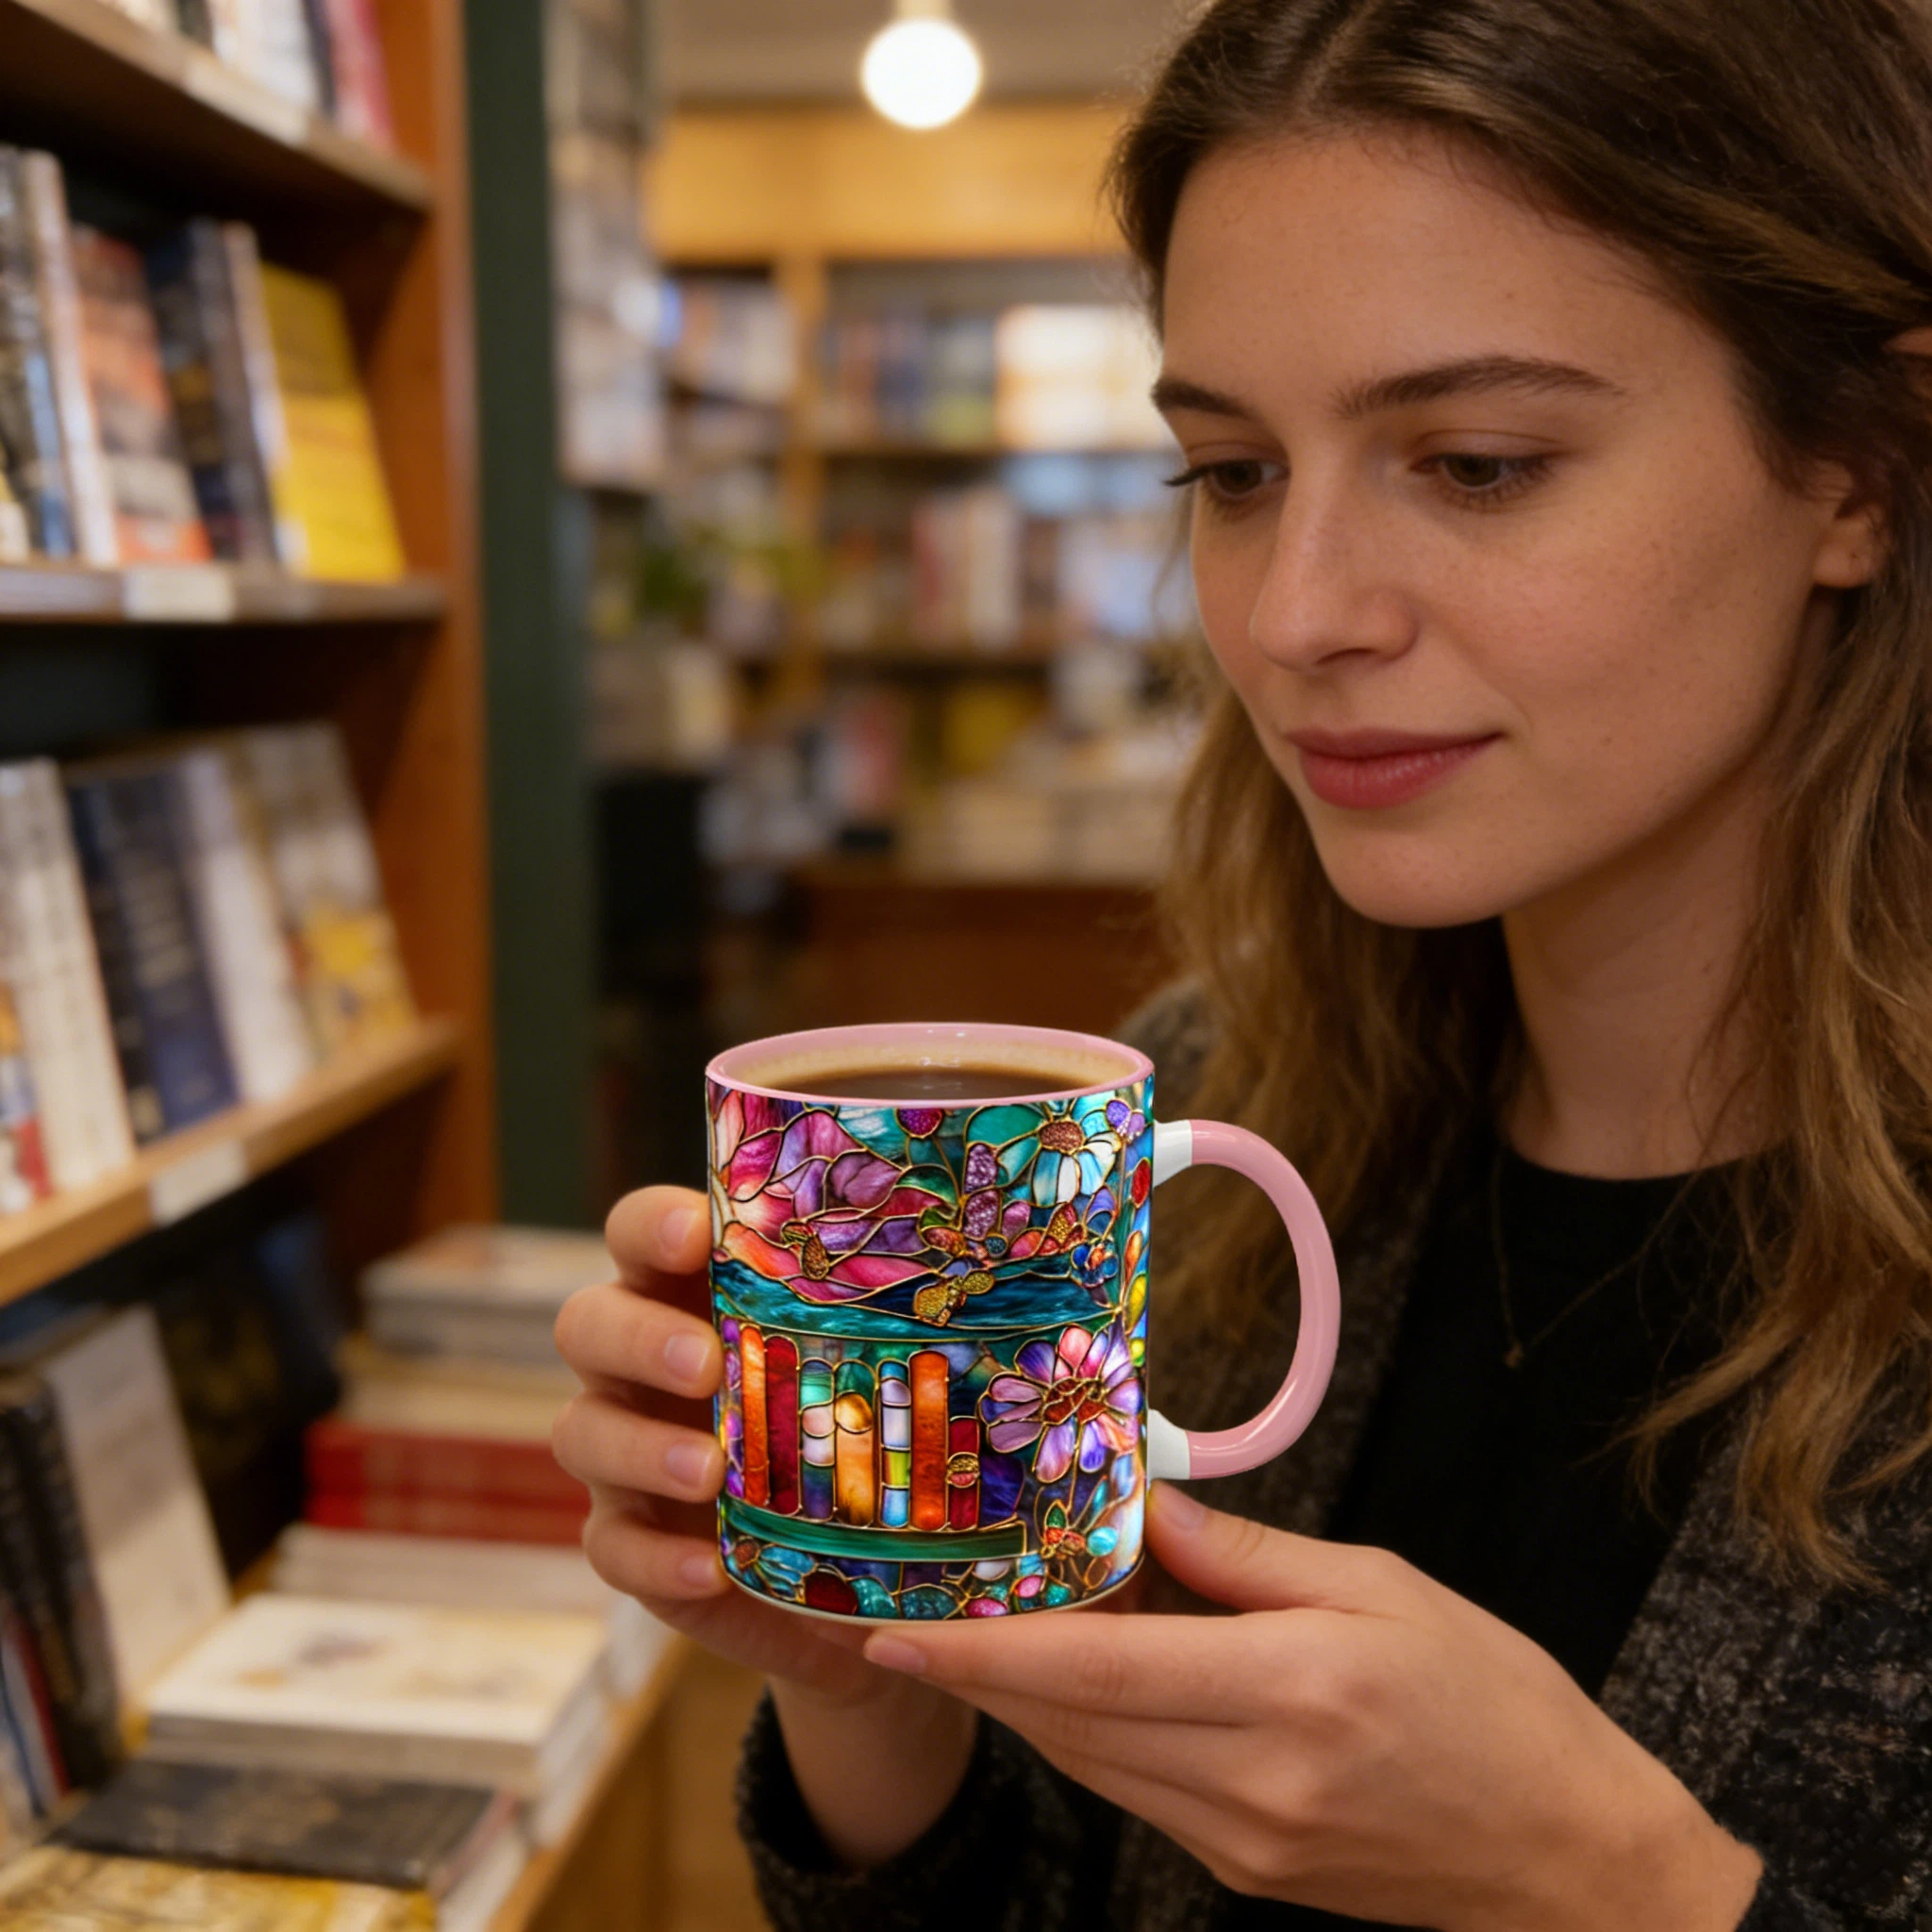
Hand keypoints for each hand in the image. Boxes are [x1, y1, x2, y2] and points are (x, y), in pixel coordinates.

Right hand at [553, 1186, 975, 1865]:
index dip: (656, 1222)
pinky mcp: (641, 1550)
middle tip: (708, 1361)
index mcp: (714, 1291)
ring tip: (709, 1471)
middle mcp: (657, 1363)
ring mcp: (636, 1458)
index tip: (700, 1231)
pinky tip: (709, 1568)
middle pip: (589, 1321)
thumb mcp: (929, 1376)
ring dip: (636, 1446)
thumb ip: (968, 1315)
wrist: (882, 1595)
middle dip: (636, 1335)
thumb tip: (1109, 1240)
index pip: (647, 1229)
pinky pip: (609, 1550)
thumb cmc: (906, 1449)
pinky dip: (652, 1559)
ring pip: (580, 1431)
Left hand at [859, 1486, 1763, 1931]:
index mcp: (1289, 1692)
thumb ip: (1249, 1555)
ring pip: (1091, 1762)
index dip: (985, 1652)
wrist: (1572, 1864)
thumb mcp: (1383, 1590)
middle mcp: (1250, 1780)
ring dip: (1030, 1699)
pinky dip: (1092, 1731)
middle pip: (1071, 1723)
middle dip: (982, 1670)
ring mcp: (1243, 1840)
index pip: (1097, 1671)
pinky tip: (1084, 1679)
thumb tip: (1149, 1508)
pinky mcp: (1248, 1868)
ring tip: (982, 1627)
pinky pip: (1136, 1791)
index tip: (895, 1631)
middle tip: (908, 1612)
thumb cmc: (1496, 1703)